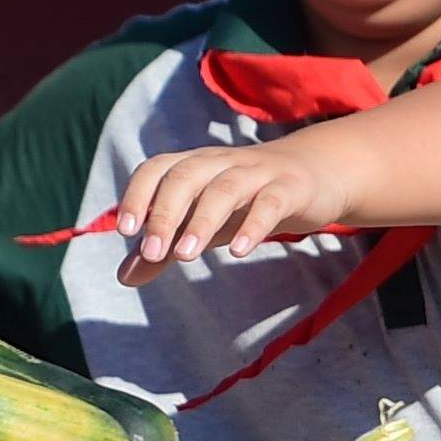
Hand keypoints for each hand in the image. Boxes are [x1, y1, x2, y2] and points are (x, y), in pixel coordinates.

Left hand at [109, 131, 360, 283]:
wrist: (315, 176)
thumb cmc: (247, 201)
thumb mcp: (204, 224)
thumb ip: (166, 249)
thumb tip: (125, 276)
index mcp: (195, 166)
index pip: (157, 168)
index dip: (137, 194)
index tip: (126, 231)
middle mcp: (221, 163)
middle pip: (185, 177)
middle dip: (164, 213)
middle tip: (152, 253)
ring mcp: (257, 173)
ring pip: (224, 189)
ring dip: (202, 220)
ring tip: (186, 256)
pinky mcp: (291, 188)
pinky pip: (270, 202)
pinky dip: (253, 225)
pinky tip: (239, 251)